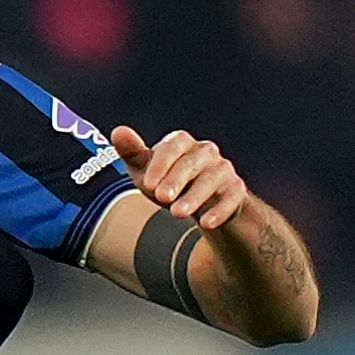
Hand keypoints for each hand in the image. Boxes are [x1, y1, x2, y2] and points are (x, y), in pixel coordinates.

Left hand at [110, 126, 248, 230]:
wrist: (200, 205)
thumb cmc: (167, 182)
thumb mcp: (146, 171)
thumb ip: (132, 152)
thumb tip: (118, 131)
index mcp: (183, 143)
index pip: (174, 145)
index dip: (161, 163)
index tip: (147, 184)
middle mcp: (206, 152)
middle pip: (193, 162)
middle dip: (176, 180)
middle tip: (160, 198)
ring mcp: (223, 170)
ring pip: (213, 178)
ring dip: (195, 196)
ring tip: (177, 214)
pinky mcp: (236, 190)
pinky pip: (232, 197)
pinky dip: (220, 210)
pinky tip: (206, 223)